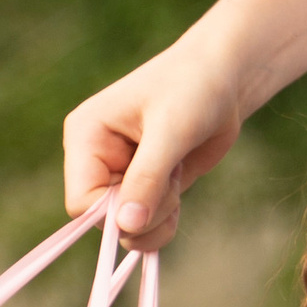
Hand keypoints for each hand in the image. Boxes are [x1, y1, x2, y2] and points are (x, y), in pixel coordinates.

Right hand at [64, 44, 245, 248]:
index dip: (114, 214)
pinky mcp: (146, 186)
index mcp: (86, 137)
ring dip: (158, 219)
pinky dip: (165, 221)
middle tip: (172, 180)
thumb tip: (126, 225)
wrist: (224, 78)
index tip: (151, 201)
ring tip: (177, 177)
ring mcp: (121, 175)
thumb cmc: (193, 89)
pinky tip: (179, 190)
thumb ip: (147, 178)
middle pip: (104, 220)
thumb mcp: (171, 131)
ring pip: (126, 228)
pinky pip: (146, 225)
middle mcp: (96, 159)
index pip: (81, 201)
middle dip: (144, 214)